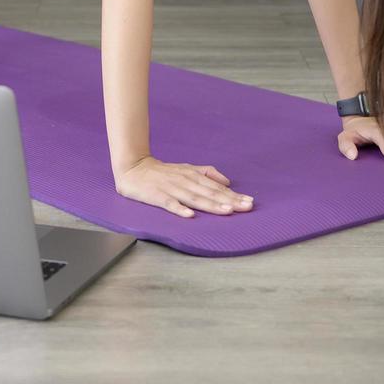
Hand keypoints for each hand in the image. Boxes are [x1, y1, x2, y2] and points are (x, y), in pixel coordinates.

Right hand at [113, 155, 254, 217]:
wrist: (133, 167)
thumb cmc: (162, 171)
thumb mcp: (187, 168)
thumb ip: (207, 173)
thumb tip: (228, 181)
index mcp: (193, 176)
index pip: (216, 187)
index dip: (233, 195)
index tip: (250, 202)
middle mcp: (185, 181)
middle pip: (209, 193)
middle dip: (229, 201)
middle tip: (246, 207)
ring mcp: (171, 188)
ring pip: (194, 198)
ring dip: (211, 205)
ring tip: (227, 211)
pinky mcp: (157, 196)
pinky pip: (169, 203)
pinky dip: (179, 209)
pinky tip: (189, 216)